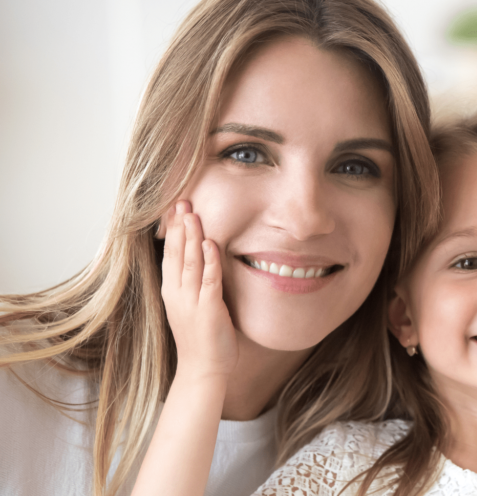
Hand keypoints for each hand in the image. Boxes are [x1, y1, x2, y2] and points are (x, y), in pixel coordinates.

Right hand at [161, 200, 237, 380]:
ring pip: (191, 262)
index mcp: (172, 292)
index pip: (170, 254)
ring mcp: (192, 301)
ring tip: (194, 214)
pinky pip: (209, 280)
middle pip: (177, 254)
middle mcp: (177, 294)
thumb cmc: (201, 339)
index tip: (175, 208)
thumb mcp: (191, 306)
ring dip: (193, 237)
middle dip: (180, 226)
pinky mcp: (209, 309)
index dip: (173, 231)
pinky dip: (210, 260)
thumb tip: (201, 261)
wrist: (203, 370)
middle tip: (182, 201)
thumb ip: (194, 284)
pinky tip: (211, 243)